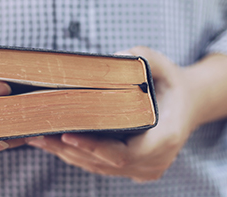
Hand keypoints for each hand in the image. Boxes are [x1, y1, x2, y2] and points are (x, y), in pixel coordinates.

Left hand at [27, 46, 226, 181]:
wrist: (189, 104)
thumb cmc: (172, 84)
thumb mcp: (165, 65)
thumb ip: (144, 57)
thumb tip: (115, 56)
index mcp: (166, 138)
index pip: (124, 152)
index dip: (94, 147)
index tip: (67, 135)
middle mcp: (155, 161)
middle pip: (105, 162)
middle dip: (71, 149)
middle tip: (39, 133)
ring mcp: (145, 169)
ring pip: (99, 167)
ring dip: (68, 154)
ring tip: (38, 136)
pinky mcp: (134, 169)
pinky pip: (101, 166)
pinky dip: (78, 155)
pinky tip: (54, 142)